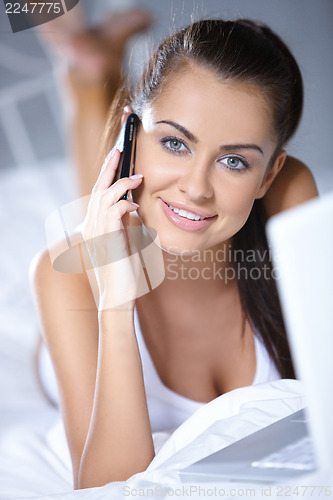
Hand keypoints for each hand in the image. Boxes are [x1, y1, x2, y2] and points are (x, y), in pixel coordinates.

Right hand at [81, 147, 144, 310]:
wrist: (119, 295)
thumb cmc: (124, 272)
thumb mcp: (126, 242)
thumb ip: (125, 224)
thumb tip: (132, 207)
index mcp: (97, 226)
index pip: (100, 194)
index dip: (107, 175)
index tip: (117, 159)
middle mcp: (93, 226)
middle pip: (98, 188)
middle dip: (109, 167)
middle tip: (119, 148)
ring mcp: (97, 231)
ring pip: (103, 195)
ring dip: (120, 182)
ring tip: (136, 175)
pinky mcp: (107, 237)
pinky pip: (113, 210)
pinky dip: (125, 203)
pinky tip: (135, 205)